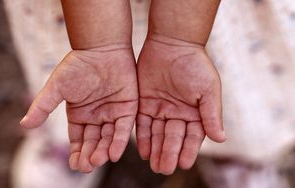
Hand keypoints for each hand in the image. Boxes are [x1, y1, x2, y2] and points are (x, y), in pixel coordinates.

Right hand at [20, 44, 137, 172]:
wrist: (102, 48)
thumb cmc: (78, 66)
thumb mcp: (57, 87)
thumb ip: (43, 106)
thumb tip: (24, 125)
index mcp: (80, 114)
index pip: (78, 140)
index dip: (77, 152)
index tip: (75, 164)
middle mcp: (97, 117)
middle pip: (94, 142)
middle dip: (90, 155)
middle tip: (87, 166)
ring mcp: (112, 113)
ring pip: (109, 138)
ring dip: (104, 151)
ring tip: (98, 160)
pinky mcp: (128, 108)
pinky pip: (124, 128)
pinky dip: (119, 141)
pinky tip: (114, 153)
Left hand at [136, 35, 225, 174]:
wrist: (172, 43)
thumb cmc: (195, 64)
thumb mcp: (208, 89)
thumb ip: (212, 114)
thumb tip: (221, 139)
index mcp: (195, 113)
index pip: (192, 136)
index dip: (188, 150)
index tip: (184, 163)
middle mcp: (178, 114)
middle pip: (173, 138)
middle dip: (169, 153)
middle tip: (164, 169)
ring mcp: (161, 109)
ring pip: (158, 134)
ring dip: (156, 150)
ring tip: (154, 165)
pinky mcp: (145, 103)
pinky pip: (143, 123)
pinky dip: (143, 137)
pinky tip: (143, 150)